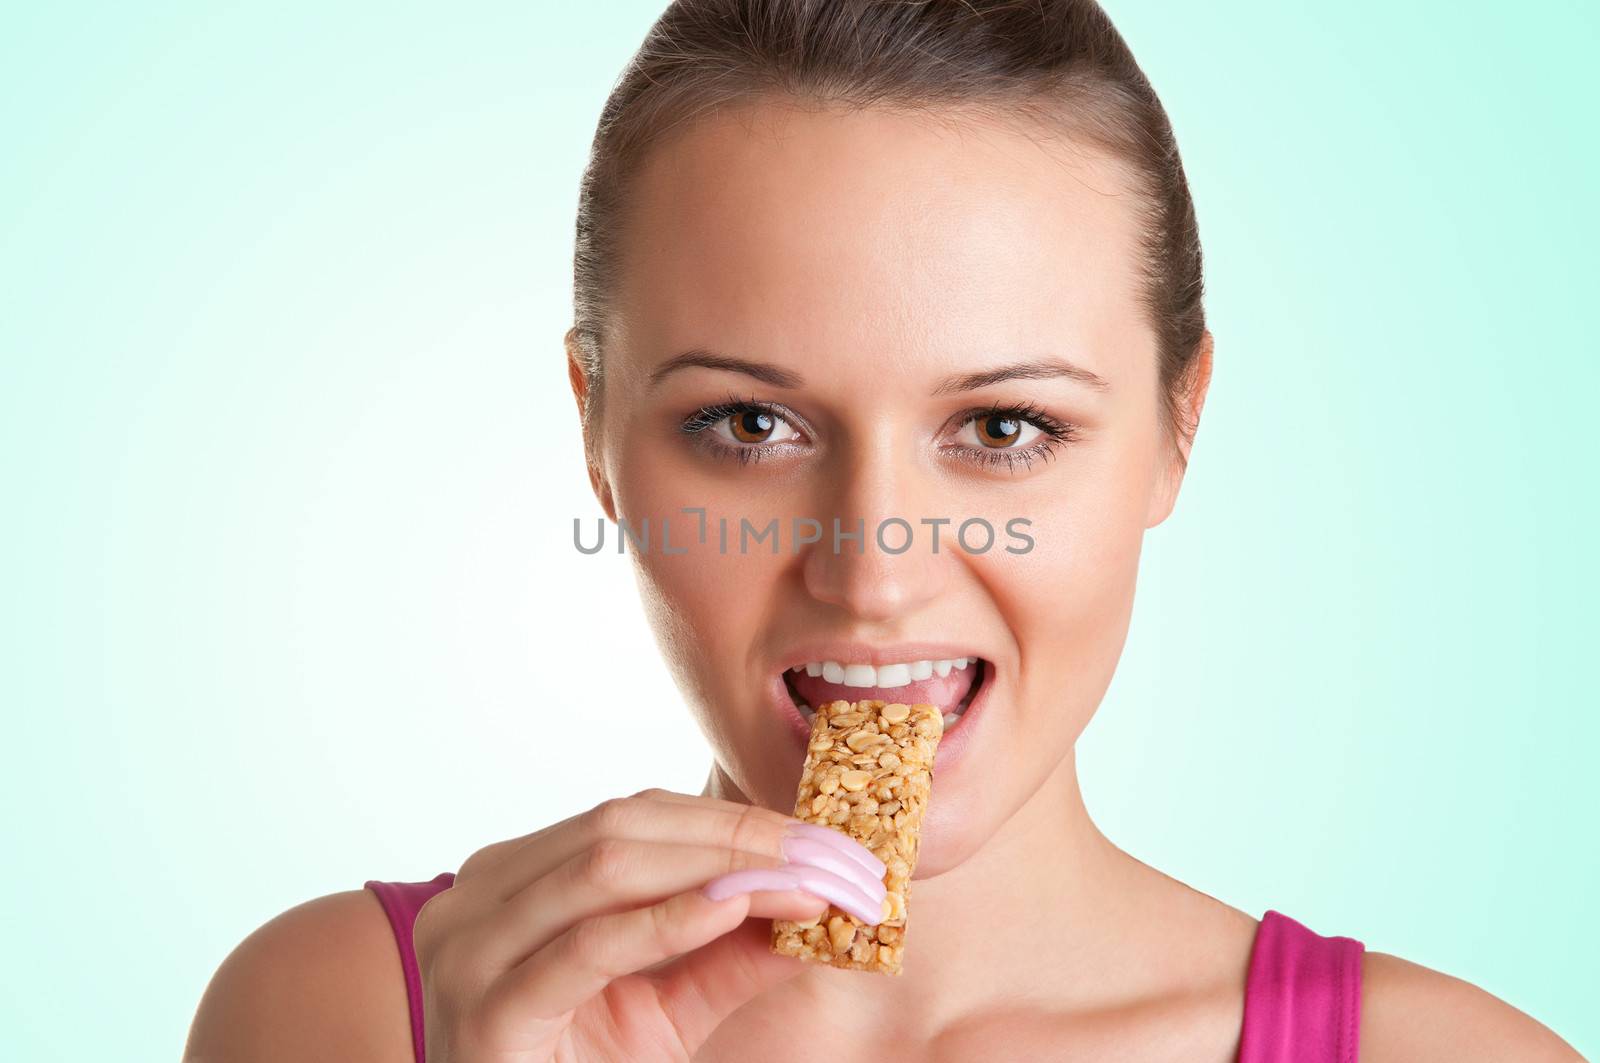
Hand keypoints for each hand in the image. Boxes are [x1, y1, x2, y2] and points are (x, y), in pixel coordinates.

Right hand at [411, 788, 887, 1061]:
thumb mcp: (666, 1010)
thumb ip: (729, 953)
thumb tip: (819, 901)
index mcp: (511, 880)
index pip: (634, 818)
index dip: (732, 820)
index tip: (821, 839)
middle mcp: (475, 898)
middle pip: (622, 829)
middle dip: (738, 836)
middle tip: (828, 855)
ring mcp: (470, 951)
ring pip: (605, 870)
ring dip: (721, 868)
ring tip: (802, 881)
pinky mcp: (487, 1012)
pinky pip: (590, 947)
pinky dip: (668, 922)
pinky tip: (733, 911)